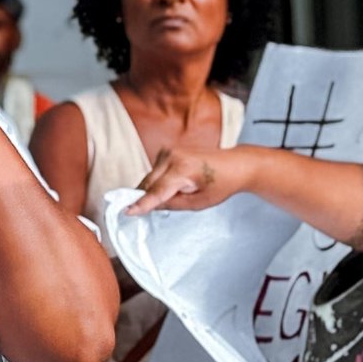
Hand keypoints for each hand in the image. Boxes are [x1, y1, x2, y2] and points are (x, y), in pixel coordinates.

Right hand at [130, 146, 256, 215]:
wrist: (234, 165)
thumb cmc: (221, 184)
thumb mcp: (199, 203)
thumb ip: (172, 204)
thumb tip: (149, 206)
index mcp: (183, 169)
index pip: (157, 190)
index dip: (142, 203)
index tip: (128, 211)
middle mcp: (172, 156)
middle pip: (148, 183)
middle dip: (147, 197)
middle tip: (152, 210)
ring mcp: (168, 151)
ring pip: (149, 177)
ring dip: (153, 189)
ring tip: (177, 193)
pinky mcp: (166, 150)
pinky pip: (154, 171)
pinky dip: (158, 181)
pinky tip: (174, 184)